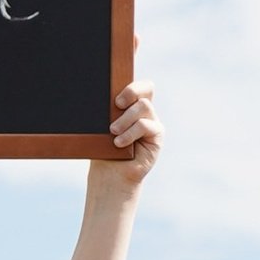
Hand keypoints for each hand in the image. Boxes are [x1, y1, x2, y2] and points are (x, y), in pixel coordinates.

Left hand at [94, 78, 159, 192]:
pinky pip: (145, 125)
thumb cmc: (104, 149)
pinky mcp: (157, 136)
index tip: (116, 99)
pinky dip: (130, 133)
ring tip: (113, 132)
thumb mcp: (103, 126)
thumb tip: (104, 97)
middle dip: (131, 92)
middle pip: (146, 88)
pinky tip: (119, 143)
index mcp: (133, 105)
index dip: (133, 86)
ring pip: (144, 106)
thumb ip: (108, 111)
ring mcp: (152, 123)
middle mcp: (145, 112)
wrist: (110, 173)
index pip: (141, 86)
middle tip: (117, 104)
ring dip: (126, 118)